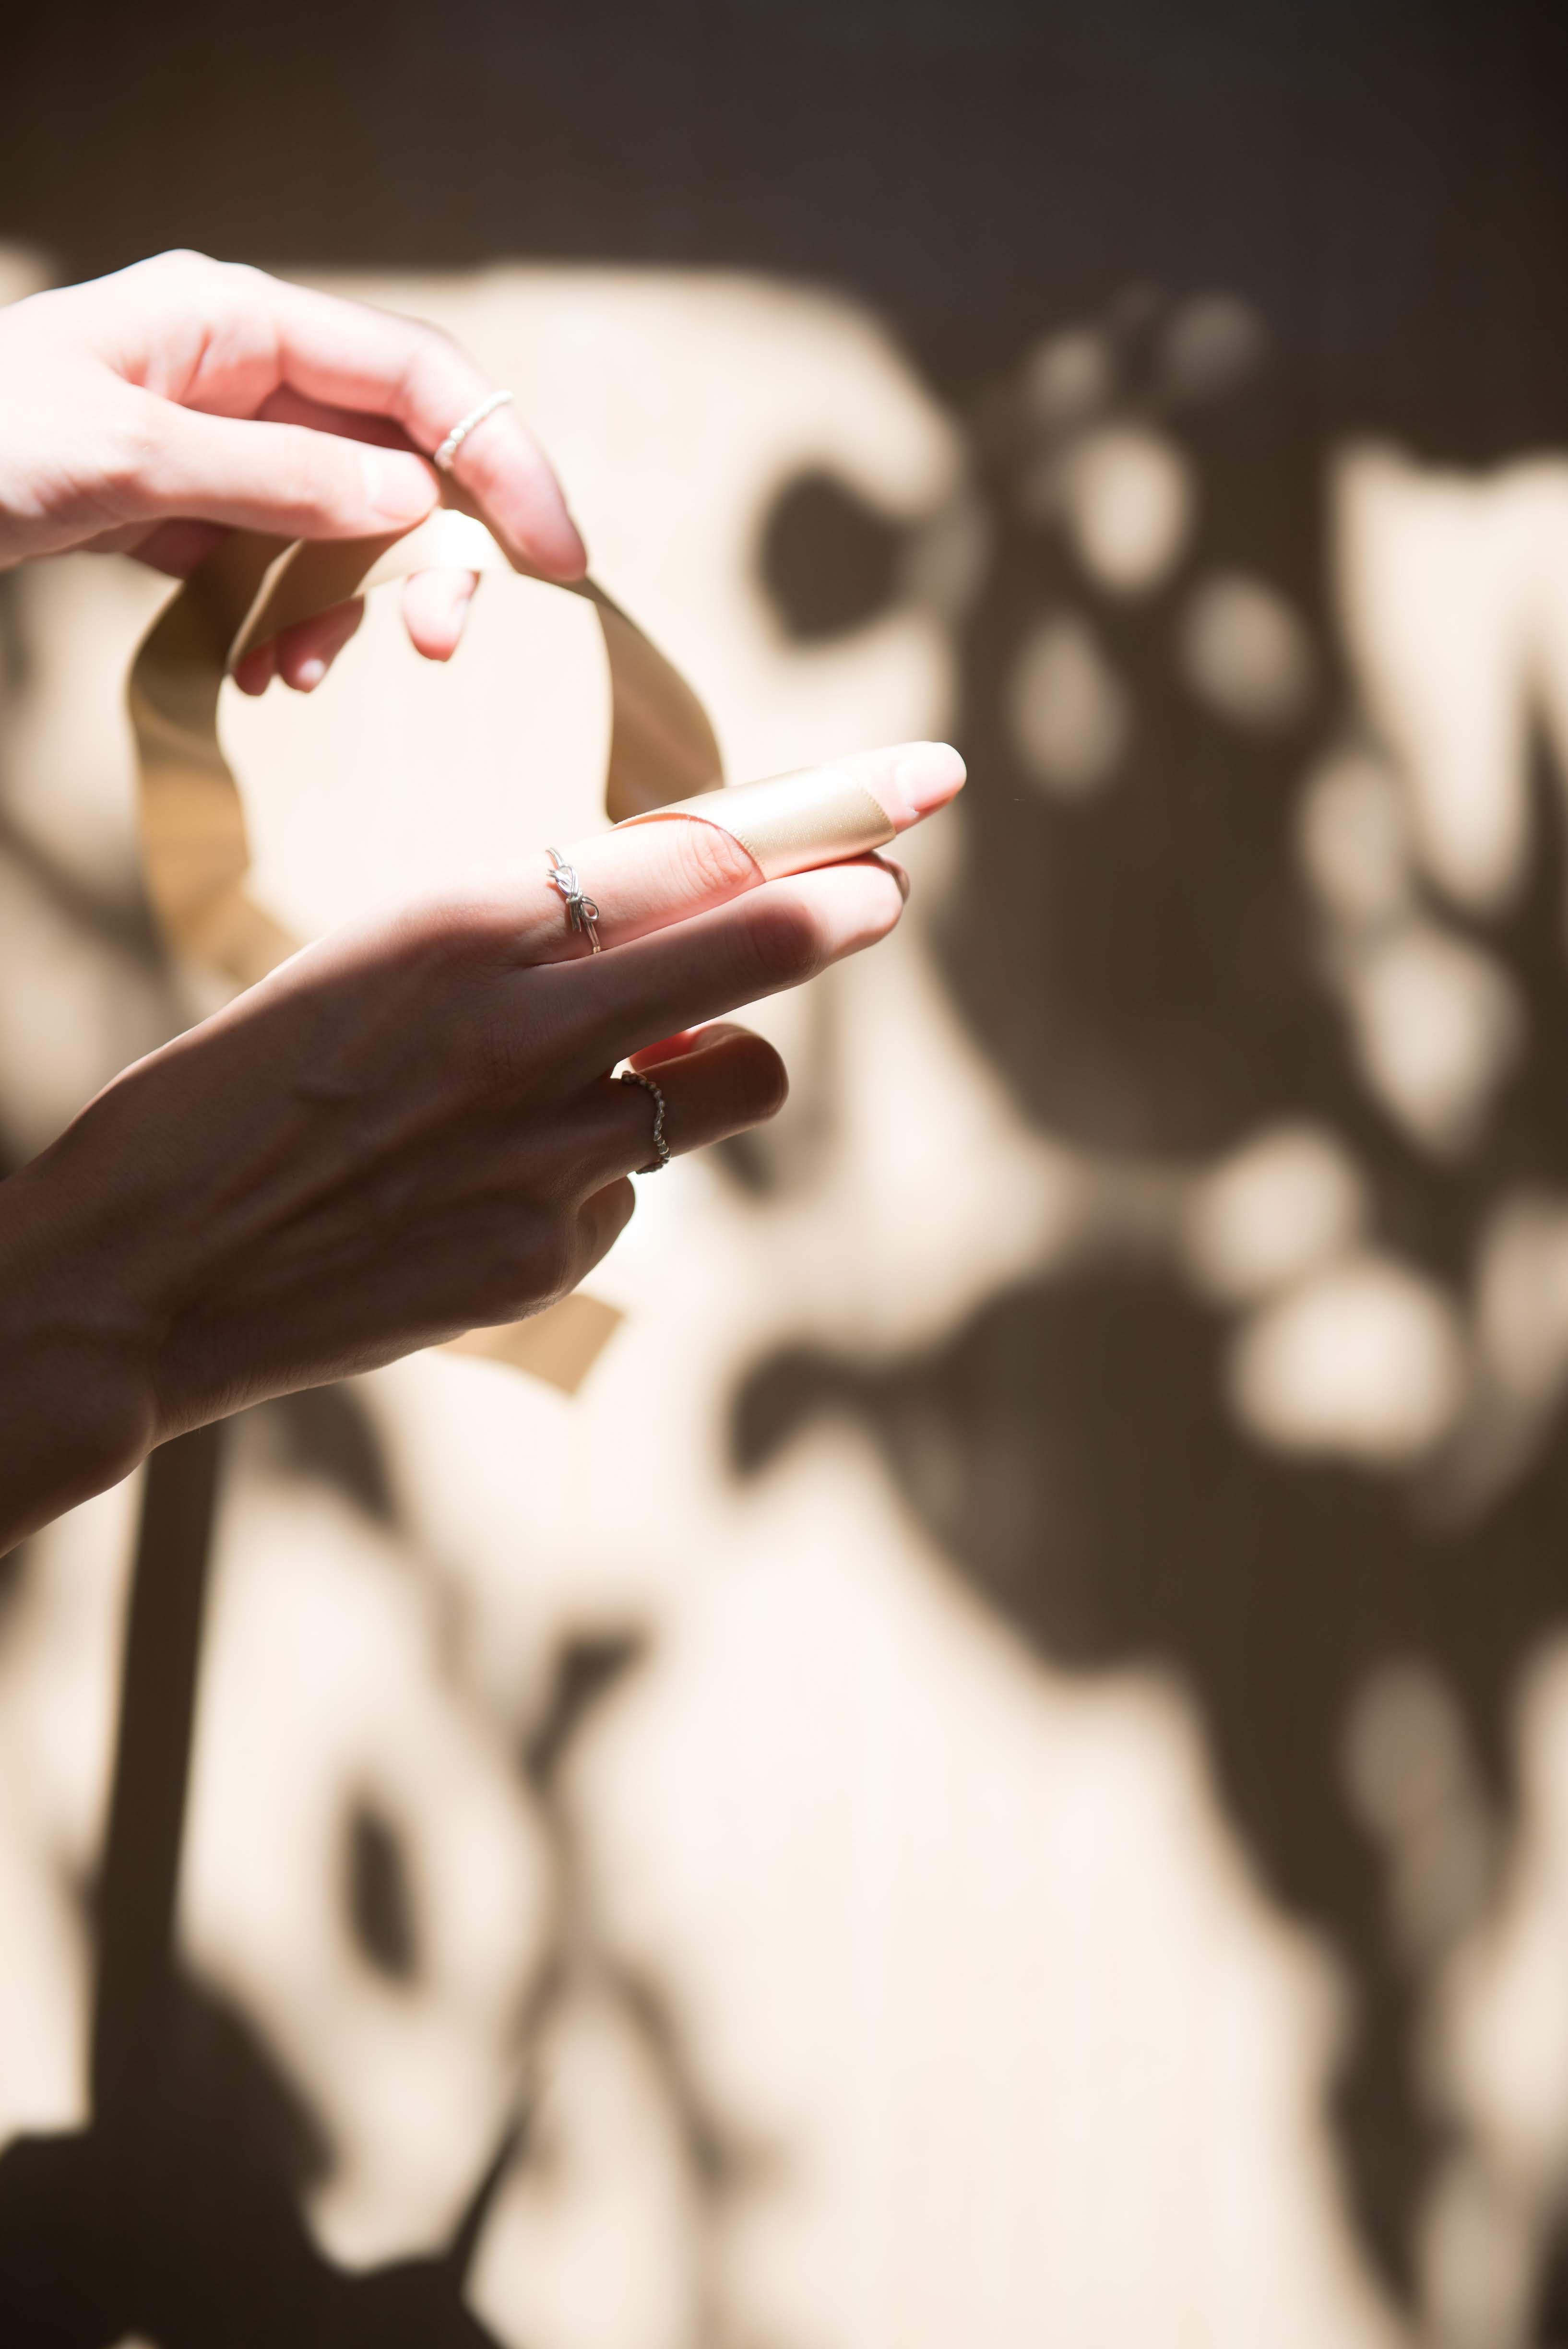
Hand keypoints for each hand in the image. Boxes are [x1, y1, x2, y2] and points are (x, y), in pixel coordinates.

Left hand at [0, 248, 583, 692]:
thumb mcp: (127, 458)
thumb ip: (279, 477)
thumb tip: (412, 499)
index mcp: (238, 322)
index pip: (418, 378)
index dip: (501, 458)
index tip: (554, 554)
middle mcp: (246, 376)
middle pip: (399, 459)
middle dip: (429, 557)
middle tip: (434, 646)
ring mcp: (223, 447)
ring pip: (347, 529)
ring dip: (347, 612)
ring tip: (298, 674)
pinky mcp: (195, 513)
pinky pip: (283, 569)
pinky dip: (289, 626)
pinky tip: (260, 670)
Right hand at [0, 743, 963, 1551]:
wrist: (145, 1274)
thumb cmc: (238, 1094)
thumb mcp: (367, 967)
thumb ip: (523, 945)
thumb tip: (672, 933)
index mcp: (464, 927)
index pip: (688, 851)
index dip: (817, 820)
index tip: (905, 796)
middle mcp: (525, 1031)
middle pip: (751, 947)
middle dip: (840, 907)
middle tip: (884, 892)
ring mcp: (546, 1155)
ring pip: (729, 1091)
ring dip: (706, 1076)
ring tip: (620, 1084)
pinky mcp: (545, 1261)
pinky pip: (631, 1195)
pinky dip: (595, 1182)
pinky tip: (492, 1194)